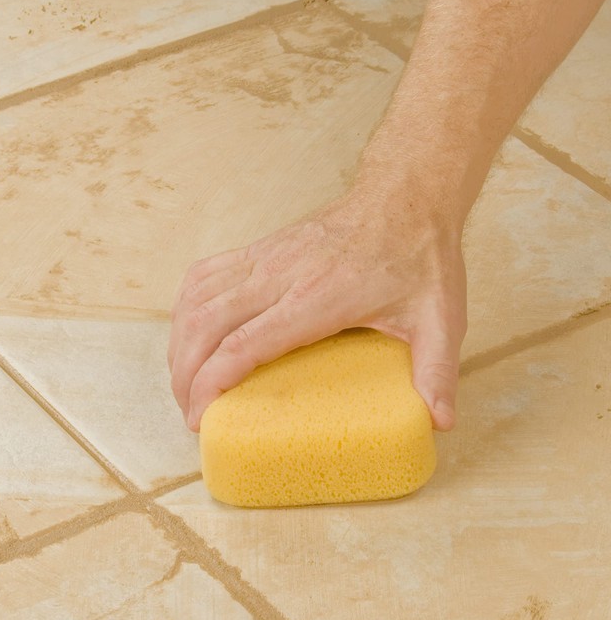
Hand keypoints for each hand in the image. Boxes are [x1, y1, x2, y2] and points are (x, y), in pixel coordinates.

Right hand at [168, 183, 466, 432]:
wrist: (403, 197)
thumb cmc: (418, 257)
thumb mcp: (440, 318)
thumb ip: (438, 371)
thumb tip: (439, 422)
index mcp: (318, 297)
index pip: (244, 343)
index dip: (211, 383)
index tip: (201, 417)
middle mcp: (280, 275)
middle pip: (204, 325)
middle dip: (184, 376)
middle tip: (190, 414)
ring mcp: (263, 258)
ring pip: (195, 301)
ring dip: (178, 345)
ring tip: (184, 383)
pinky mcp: (256, 250)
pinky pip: (201, 278)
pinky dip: (184, 311)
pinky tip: (189, 336)